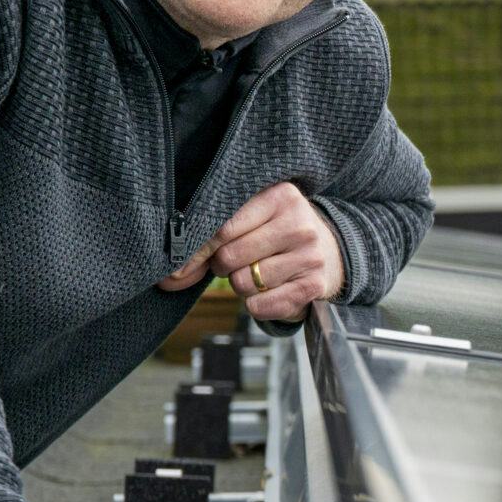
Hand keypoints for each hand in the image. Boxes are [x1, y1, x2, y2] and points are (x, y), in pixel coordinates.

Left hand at [157, 182, 343, 320]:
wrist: (331, 254)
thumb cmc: (276, 235)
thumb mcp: (254, 219)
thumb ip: (211, 238)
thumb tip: (170, 278)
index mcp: (280, 196)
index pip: (223, 226)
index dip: (198, 249)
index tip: (181, 265)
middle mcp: (299, 223)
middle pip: (230, 256)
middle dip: (223, 266)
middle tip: (236, 262)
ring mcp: (310, 255)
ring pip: (244, 283)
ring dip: (242, 285)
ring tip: (258, 273)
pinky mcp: (314, 286)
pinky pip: (260, 305)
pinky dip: (255, 304)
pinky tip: (269, 290)